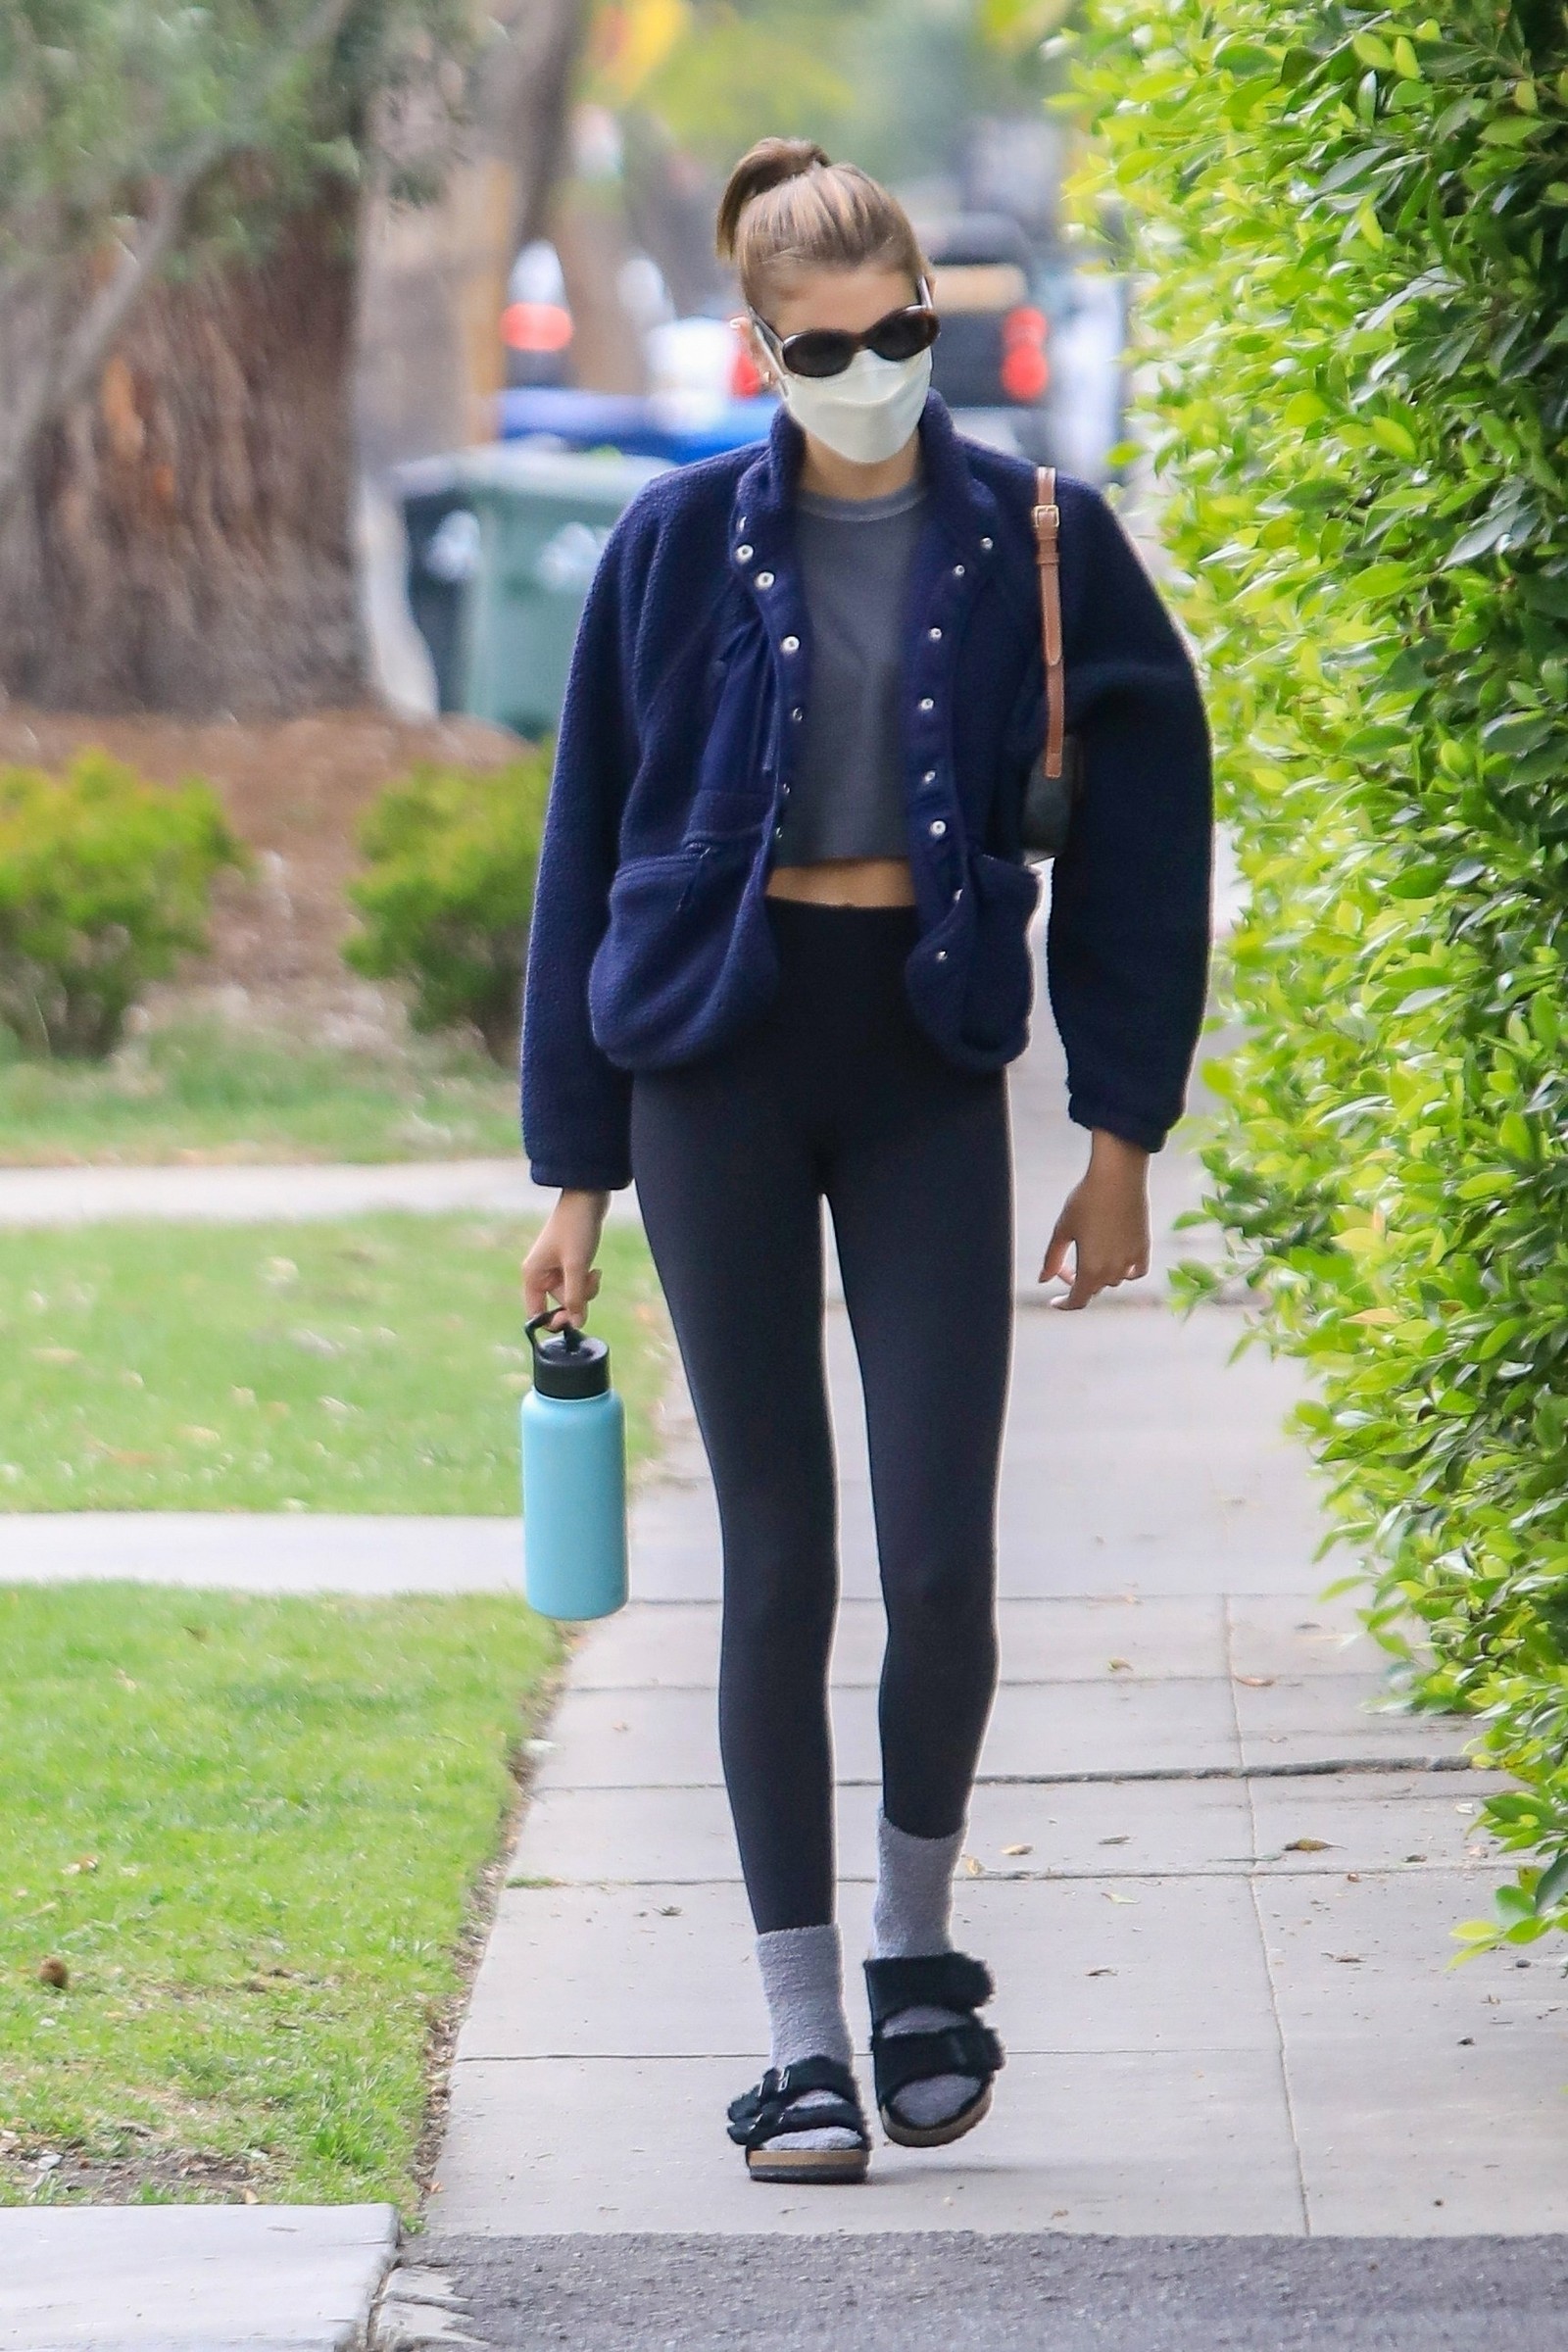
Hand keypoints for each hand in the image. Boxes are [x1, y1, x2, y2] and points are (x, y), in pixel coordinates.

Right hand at [523, 1189, 610, 1329]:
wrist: (587, 1198)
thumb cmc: (576, 1229)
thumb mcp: (577, 1266)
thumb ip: (575, 1297)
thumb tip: (577, 1324)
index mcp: (533, 1275)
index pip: (535, 1312)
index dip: (553, 1321)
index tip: (573, 1320)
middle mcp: (540, 1273)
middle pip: (558, 1304)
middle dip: (578, 1299)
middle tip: (590, 1282)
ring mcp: (555, 1268)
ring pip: (571, 1294)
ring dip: (586, 1289)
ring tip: (595, 1272)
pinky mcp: (568, 1262)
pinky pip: (578, 1282)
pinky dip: (587, 1280)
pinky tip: (596, 1269)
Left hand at [1039, 1130, 1151, 1309]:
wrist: (1117, 1178)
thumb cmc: (1085, 1201)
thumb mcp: (1062, 1230)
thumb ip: (1052, 1259)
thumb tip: (1043, 1280)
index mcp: (1090, 1270)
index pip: (1078, 1301)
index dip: (1064, 1304)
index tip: (1055, 1301)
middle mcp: (1113, 1271)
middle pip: (1094, 1289)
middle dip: (1078, 1282)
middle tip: (1066, 1265)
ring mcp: (1131, 1261)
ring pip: (1113, 1280)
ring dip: (1100, 1275)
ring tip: (1089, 1254)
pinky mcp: (1144, 1248)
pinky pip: (1136, 1272)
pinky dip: (1126, 1272)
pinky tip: (1116, 1260)